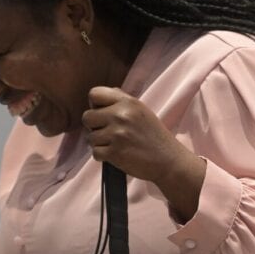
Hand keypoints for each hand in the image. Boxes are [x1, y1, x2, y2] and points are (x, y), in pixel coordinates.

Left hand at [83, 86, 205, 220]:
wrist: (168, 160)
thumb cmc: (154, 136)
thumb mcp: (141, 111)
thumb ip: (121, 102)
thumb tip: (98, 98)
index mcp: (128, 102)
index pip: (94, 93)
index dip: (94, 105)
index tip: (102, 114)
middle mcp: (121, 115)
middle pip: (87, 117)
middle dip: (93, 126)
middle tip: (107, 133)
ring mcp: (117, 134)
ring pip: (90, 137)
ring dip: (99, 143)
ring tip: (115, 145)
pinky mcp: (114, 152)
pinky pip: (95, 153)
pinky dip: (102, 156)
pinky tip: (115, 155)